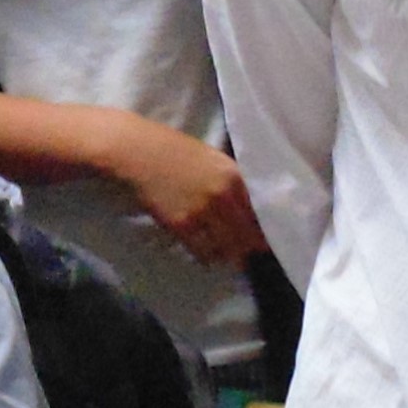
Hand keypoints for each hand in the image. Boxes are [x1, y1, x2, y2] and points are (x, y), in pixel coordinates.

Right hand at [106, 118, 264, 267]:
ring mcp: (202, 213)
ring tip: (231, 257)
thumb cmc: (175, 150)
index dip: (267, 228)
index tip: (268, 238)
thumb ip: (235, 181)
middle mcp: (223, 196)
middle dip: (251, 247)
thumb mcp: (214, 159)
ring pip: (227, 247)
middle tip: (251, 253)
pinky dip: (209, 256)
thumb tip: (253, 206)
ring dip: (230, 254)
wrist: (138, 152)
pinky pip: (203, 251)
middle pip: (248, 235)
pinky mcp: (182, 226)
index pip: (262, 213)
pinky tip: (209, 254)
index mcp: (235, 176)